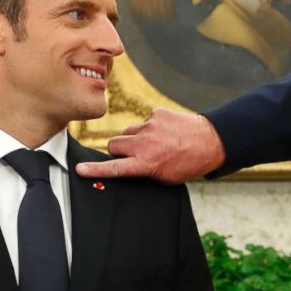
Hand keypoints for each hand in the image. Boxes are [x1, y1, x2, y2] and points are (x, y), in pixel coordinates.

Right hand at [75, 109, 225, 182]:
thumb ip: (143, 172)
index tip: (80, 169)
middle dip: (118, 150)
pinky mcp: (156, 114)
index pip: (114, 167)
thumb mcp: (164, 177)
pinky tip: (164, 134)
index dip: (95, 169)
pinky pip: (142, 122)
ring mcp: (150, 126)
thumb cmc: (187, 163)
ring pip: (127, 133)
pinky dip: (149, 128)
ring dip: (133, 139)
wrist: (210, 141)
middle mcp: (144, 144)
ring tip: (153, 144)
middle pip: (113, 145)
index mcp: (146, 164)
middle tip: (132, 155)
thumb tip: (126, 168)